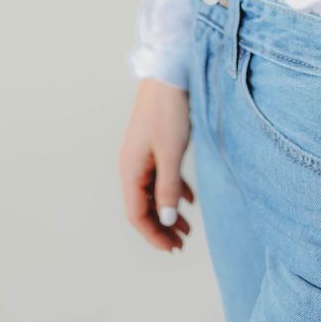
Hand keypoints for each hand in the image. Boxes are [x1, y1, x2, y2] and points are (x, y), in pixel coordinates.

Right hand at [119, 79, 196, 252]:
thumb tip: (166, 221)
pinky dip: (174, 191)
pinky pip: (161, 176)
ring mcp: (143, 155)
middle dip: (161, 227)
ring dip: (168, 211)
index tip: (172, 248)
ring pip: (154, 192)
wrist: (169, 73)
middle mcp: (133, 165)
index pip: (137, 214)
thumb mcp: (170, 153)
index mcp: (131, 170)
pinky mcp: (155, 145)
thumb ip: (168, 188)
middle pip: (144, 206)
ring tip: (188, 228)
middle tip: (181, 244)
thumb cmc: (168, 112)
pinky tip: (189, 200)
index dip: (154, 234)